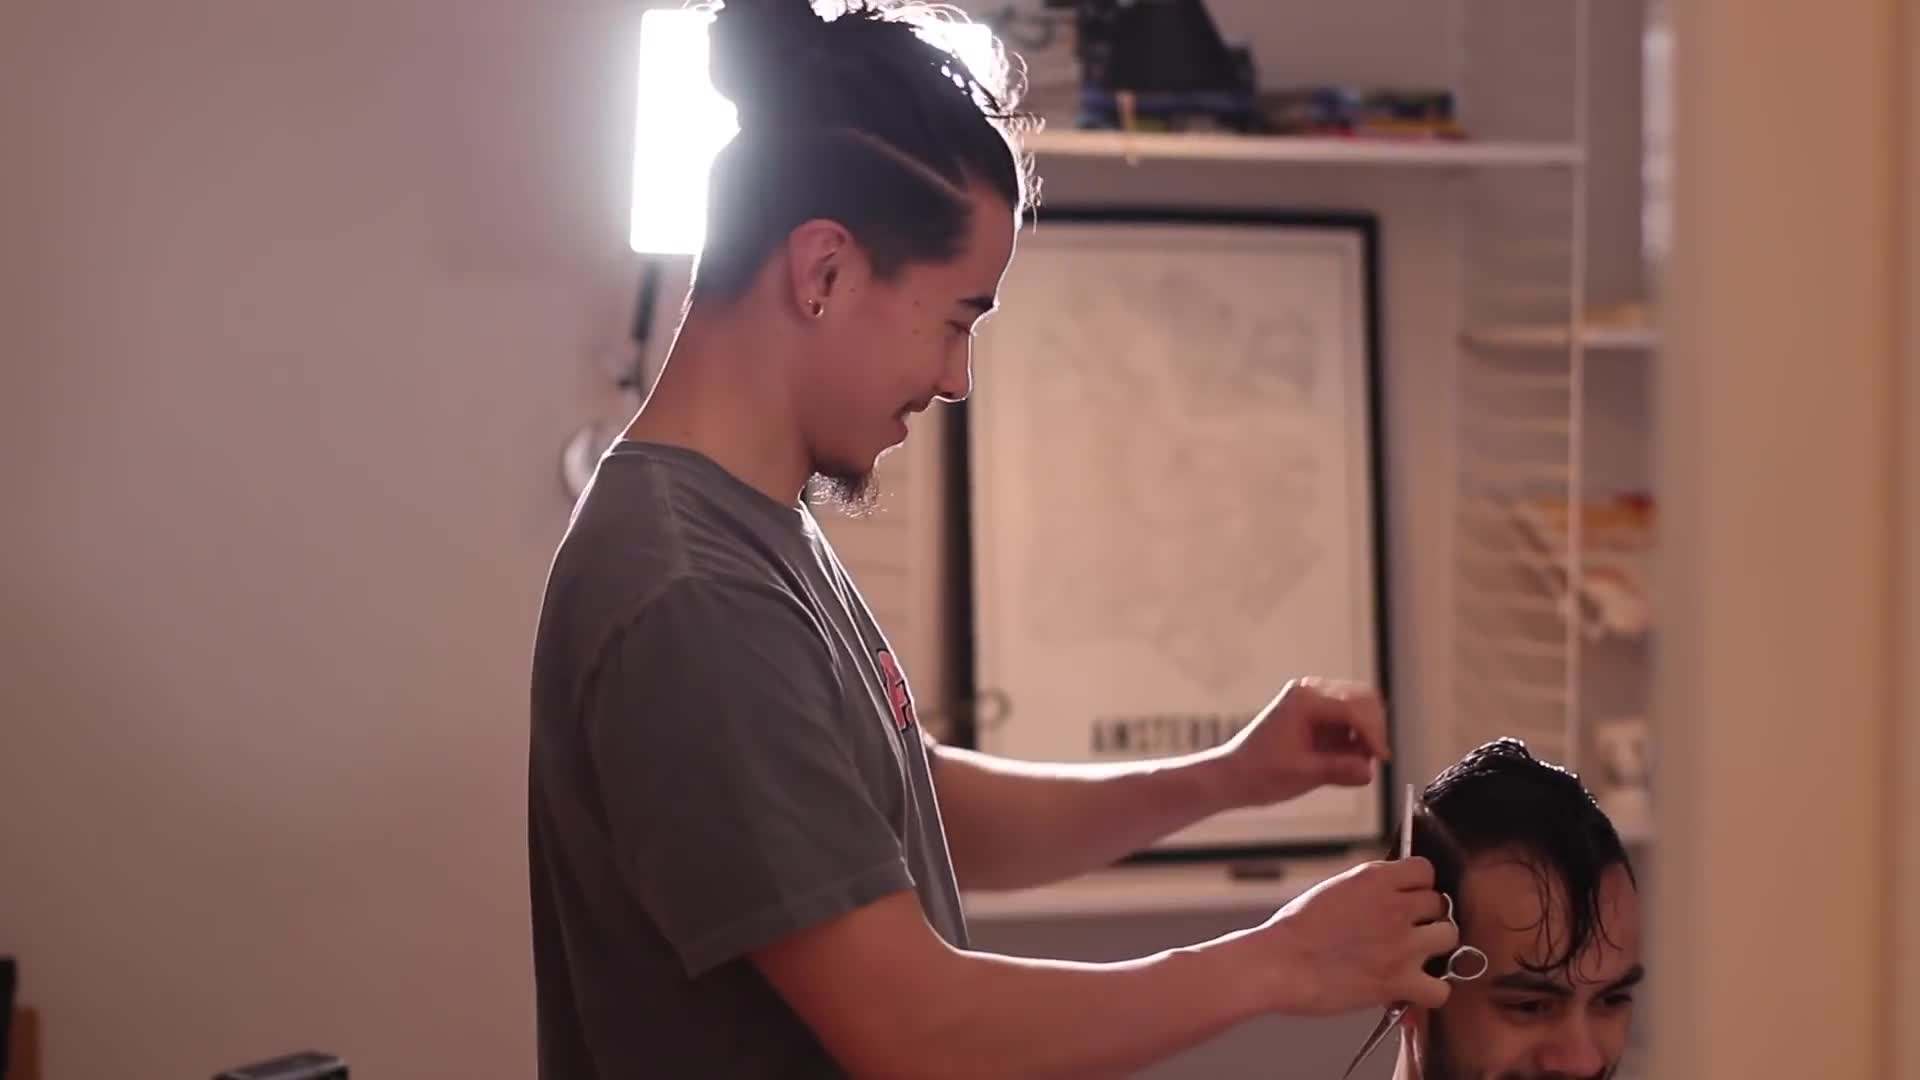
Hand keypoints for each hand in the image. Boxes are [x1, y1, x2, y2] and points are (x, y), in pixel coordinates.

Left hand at [1215, 677, 1388, 806]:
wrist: (1233, 776)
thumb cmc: (1258, 773)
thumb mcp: (1301, 775)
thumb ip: (1338, 771)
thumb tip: (1369, 772)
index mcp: (1304, 701)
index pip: (1353, 708)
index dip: (1372, 733)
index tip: (1381, 758)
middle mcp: (1310, 693)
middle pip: (1363, 698)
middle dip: (1373, 729)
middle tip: (1372, 760)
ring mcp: (1313, 701)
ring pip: (1360, 707)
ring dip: (1365, 733)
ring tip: (1355, 764)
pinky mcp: (1316, 715)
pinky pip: (1349, 719)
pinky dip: (1356, 737)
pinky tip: (1346, 759)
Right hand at [1255, 857, 1457, 1016]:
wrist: (1279, 964)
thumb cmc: (1295, 930)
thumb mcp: (1334, 889)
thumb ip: (1370, 889)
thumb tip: (1393, 895)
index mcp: (1375, 879)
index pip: (1425, 870)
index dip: (1418, 885)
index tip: (1409, 897)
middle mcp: (1394, 907)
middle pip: (1439, 904)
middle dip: (1425, 916)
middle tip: (1407, 930)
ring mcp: (1401, 945)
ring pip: (1449, 937)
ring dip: (1433, 947)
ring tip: (1413, 956)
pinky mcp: (1399, 981)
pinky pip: (1441, 987)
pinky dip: (1431, 991)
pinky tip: (1414, 988)